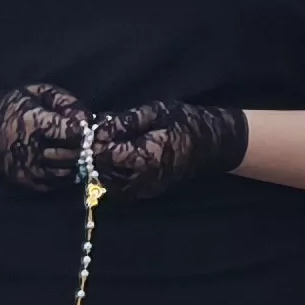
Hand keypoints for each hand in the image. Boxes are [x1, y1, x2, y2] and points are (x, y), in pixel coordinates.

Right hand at [0, 81, 88, 193]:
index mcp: (34, 123)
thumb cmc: (12, 106)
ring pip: (66, 172)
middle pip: (73, 155)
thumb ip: (65, 101)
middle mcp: (30, 148)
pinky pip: (54, 184)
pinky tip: (62, 163)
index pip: (72, 134)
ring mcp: (26, 168)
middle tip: (86, 143)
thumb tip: (87, 119)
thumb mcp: (37, 92)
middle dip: (84, 149)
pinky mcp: (23, 180)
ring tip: (76, 153)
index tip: (86, 128)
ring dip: (76, 163)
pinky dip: (63, 176)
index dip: (84, 131)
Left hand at [89, 99, 248, 202]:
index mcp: (146, 157)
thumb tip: (98, 128)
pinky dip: (112, 175)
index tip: (88, 131)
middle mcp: (144, 179)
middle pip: (101, 172)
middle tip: (93, 139)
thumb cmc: (188, 122)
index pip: (104, 156)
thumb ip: (126, 121)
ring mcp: (147, 189)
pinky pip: (121, 189)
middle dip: (92, 156)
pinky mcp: (149, 192)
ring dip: (100, 166)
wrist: (216, 144)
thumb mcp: (157, 112)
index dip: (92, 144)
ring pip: (108, 184)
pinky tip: (115, 159)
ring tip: (105, 147)